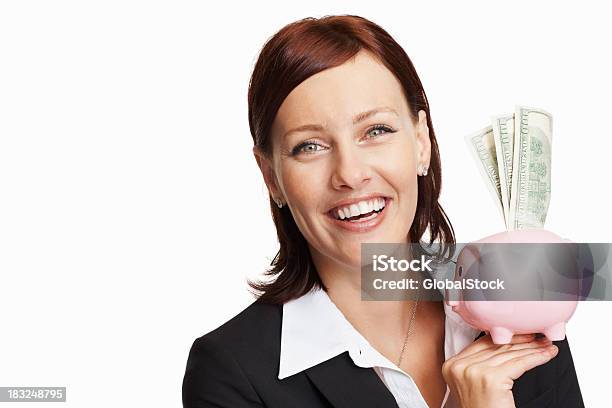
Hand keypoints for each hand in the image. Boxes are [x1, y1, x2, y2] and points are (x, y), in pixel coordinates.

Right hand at [442, 333, 558, 407]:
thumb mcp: (472, 384)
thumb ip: (478, 364)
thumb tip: (503, 346)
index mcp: (451, 365)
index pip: (482, 343)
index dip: (505, 338)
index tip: (522, 335)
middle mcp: (460, 366)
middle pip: (496, 347)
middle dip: (521, 342)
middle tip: (539, 339)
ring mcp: (473, 371)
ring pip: (509, 354)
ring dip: (532, 349)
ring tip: (546, 347)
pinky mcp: (491, 379)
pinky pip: (519, 363)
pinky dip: (536, 358)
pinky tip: (546, 355)